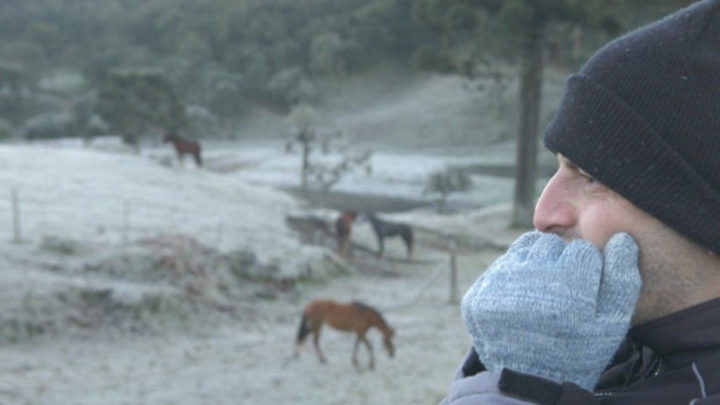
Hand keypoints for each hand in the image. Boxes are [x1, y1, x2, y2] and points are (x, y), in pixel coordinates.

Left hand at [460, 231, 641, 390]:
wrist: (531, 382)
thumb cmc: (579, 350)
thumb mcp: (612, 322)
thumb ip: (622, 278)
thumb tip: (622, 238)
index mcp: (565, 293)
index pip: (583, 251)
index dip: (589, 270)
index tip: (584, 291)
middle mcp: (526, 286)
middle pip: (551, 245)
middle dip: (561, 263)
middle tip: (563, 293)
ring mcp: (495, 291)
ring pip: (524, 250)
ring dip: (536, 264)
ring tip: (544, 295)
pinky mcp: (476, 298)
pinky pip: (500, 267)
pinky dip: (513, 278)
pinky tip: (522, 301)